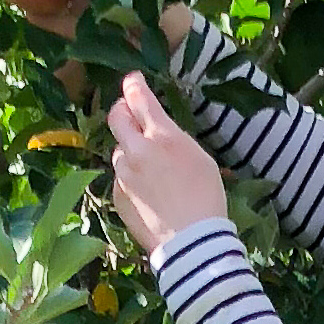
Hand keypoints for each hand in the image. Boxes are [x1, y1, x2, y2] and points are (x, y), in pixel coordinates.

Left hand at [107, 70, 227, 257]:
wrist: (192, 242)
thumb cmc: (207, 198)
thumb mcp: (199, 158)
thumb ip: (173, 139)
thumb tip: (159, 132)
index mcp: (163, 137)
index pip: (138, 99)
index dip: (133, 86)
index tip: (132, 82)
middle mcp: (137, 151)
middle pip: (116, 117)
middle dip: (122, 111)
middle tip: (131, 114)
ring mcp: (124, 175)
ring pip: (119, 151)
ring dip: (130, 152)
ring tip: (151, 170)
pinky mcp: (118, 196)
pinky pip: (121, 179)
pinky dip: (131, 180)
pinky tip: (149, 195)